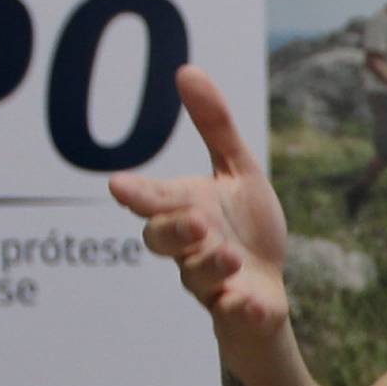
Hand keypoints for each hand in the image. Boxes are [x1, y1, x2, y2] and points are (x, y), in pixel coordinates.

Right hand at [108, 67, 288, 352]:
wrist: (267, 291)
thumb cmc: (245, 229)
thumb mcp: (237, 173)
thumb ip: (214, 128)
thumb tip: (186, 70)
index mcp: (184, 211)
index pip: (152, 201)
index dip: (136, 195)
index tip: (119, 186)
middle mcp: (189, 249)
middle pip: (163, 242)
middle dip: (174, 230)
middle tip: (196, 221)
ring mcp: (211, 283)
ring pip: (197, 278)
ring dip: (211, 266)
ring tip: (230, 256)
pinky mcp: (237, 312)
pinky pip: (234, 315)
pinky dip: (242, 310)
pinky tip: (252, 304)